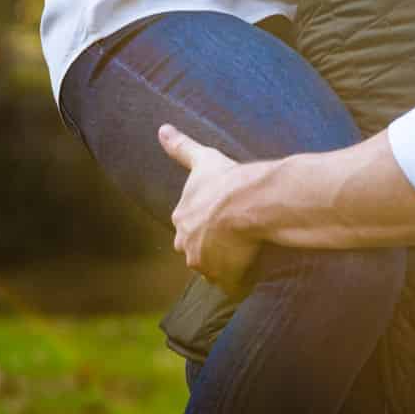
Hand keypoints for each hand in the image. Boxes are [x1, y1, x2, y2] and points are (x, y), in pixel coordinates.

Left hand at [159, 123, 261, 292]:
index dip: (208, 222)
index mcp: (182, 218)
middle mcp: (186, 243)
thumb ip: (181, 147)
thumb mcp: (203, 160)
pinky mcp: (223, 277)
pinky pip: (231, 284)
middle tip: (237, 234)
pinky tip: (254, 269)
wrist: (249, 200)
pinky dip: (240, 280)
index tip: (224, 216)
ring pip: (215, 267)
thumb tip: (161, 129)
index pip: (190, 226)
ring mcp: (204, 263)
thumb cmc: (227, 179)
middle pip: (199, 249)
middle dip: (214, 245)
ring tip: (250, 249)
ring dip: (228, 262)